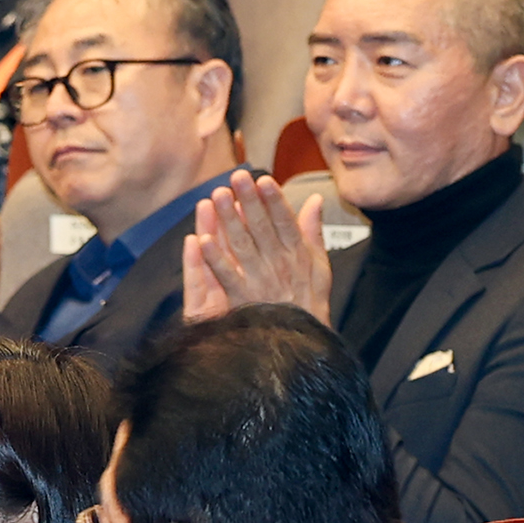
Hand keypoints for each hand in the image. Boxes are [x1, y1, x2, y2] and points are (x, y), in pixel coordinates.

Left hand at [184, 172, 333, 322]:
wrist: (301, 345)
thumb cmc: (310, 303)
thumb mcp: (320, 266)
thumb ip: (315, 232)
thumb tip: (315, 199)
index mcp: (297, 255)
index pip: (285, 222)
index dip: (274, 200)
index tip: (263, 179)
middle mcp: (279, 265)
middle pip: (261, 228)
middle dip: (249, 201)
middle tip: (236, 177)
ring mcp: (260, 282)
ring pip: (242, 246)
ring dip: (228, 221)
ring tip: (217, 197)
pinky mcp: (244, 299)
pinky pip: (227, 276)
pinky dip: (215, 259)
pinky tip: (202, 240)